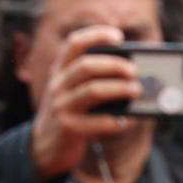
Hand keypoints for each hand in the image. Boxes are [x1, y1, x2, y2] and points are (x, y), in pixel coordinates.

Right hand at [29, 25, 139, 179]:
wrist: (45, 147)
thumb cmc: (70, 113)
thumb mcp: (71, 90)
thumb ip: (93, 78)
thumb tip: (132, 72)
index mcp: (60, 70)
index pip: (74, 43)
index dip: (96, 35)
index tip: (119, 37)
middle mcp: (58, 85)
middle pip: (86, 66)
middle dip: (114, 65)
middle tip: (134, 71)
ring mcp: (61, 107)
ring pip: (93, 91)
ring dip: (119, 89)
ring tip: (137, 90)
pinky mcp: (69, 129)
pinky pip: (96, 122)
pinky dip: (114, 120)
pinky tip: (124, 121)